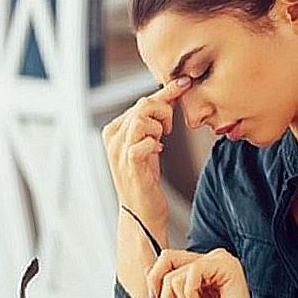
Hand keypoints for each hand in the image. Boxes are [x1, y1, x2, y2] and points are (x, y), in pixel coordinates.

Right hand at [101, 76, 191, 230]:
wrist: (141, 213)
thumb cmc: (146, 178)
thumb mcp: (148, 144)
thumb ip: (153, 122)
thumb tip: (171, 95)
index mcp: (114, 130)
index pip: (140, 101)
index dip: (164, 93)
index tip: (184, 83)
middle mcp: (113, 138)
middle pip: (143, 105)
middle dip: (164, 112)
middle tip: (169, 129)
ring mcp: (119, 151)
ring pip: (143, 119)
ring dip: (160, 127)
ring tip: (161, 141)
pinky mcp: (130, 164)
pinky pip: (145, 141)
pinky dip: (155, 143)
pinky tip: (157, 151)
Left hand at [145, 248, 259, 297]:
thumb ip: (170, 288)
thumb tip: (148, 270)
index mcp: (202, 268)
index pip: (167, 259)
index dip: (154, 280)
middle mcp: (211, 260)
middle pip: (166, 260)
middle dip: (163, 296)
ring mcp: (220, 261)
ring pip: (176, 275)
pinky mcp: (226, 266)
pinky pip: (192, 272)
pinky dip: (190, 297)